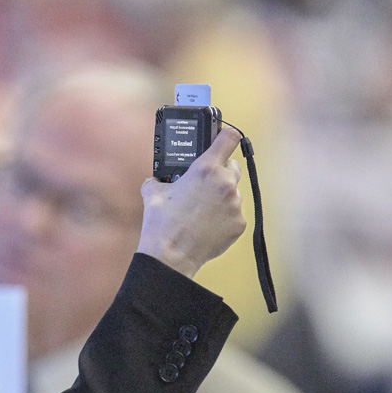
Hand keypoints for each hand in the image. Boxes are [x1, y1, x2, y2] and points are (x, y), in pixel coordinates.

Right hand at [137, 126, 246, 277]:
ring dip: (220, 197)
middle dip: (220, 172)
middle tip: (204, 184)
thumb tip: (158, 179)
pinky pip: (233, 214)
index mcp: (205, 169)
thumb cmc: (161, 223)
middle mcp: (225, 183)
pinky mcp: (239, 224)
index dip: (226, 136)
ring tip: (201, 212)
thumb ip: (159, 179)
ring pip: (232, 193)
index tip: (224, 138)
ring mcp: (235, 204)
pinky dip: (223, 218)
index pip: (229, 139)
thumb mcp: (152, 193)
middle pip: (233, 166)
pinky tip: (206, 226)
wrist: (170, 256)